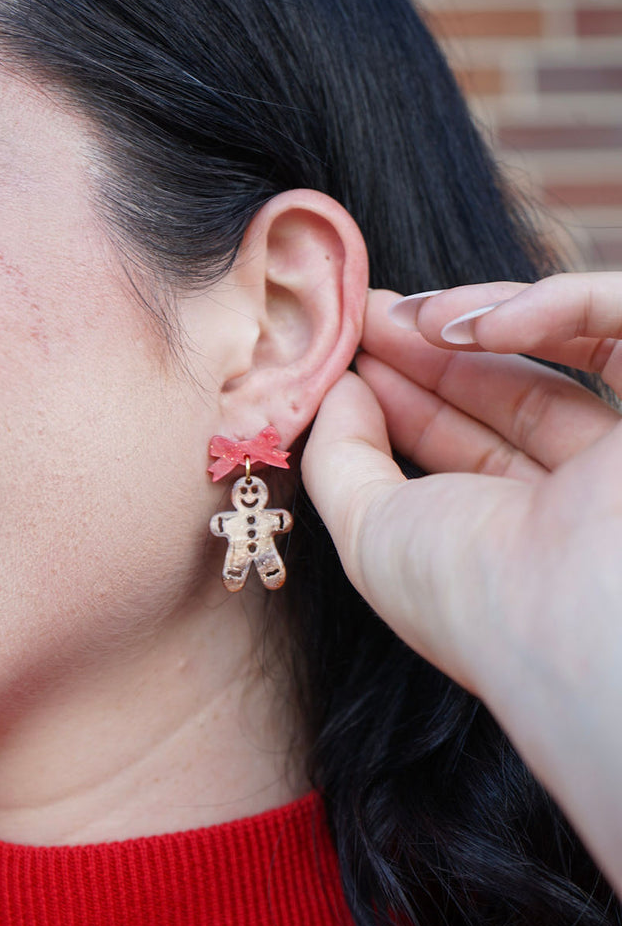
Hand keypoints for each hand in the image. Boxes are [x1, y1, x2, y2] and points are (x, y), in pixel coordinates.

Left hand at [302, 273, 621, 894]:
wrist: (576, 621)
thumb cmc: (468, 597)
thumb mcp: (370, 534)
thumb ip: (339, 459)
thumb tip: (340, 389)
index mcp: (523, 536)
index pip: (467, 444)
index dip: (407, 392)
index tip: (351, 353)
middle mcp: (586, 495)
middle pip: (513, 391)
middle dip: (432, 347)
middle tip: (369, 313)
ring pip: (573, 348)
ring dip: (482, 317)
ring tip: (404, 315)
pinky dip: (558, 304)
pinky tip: (475, 324)